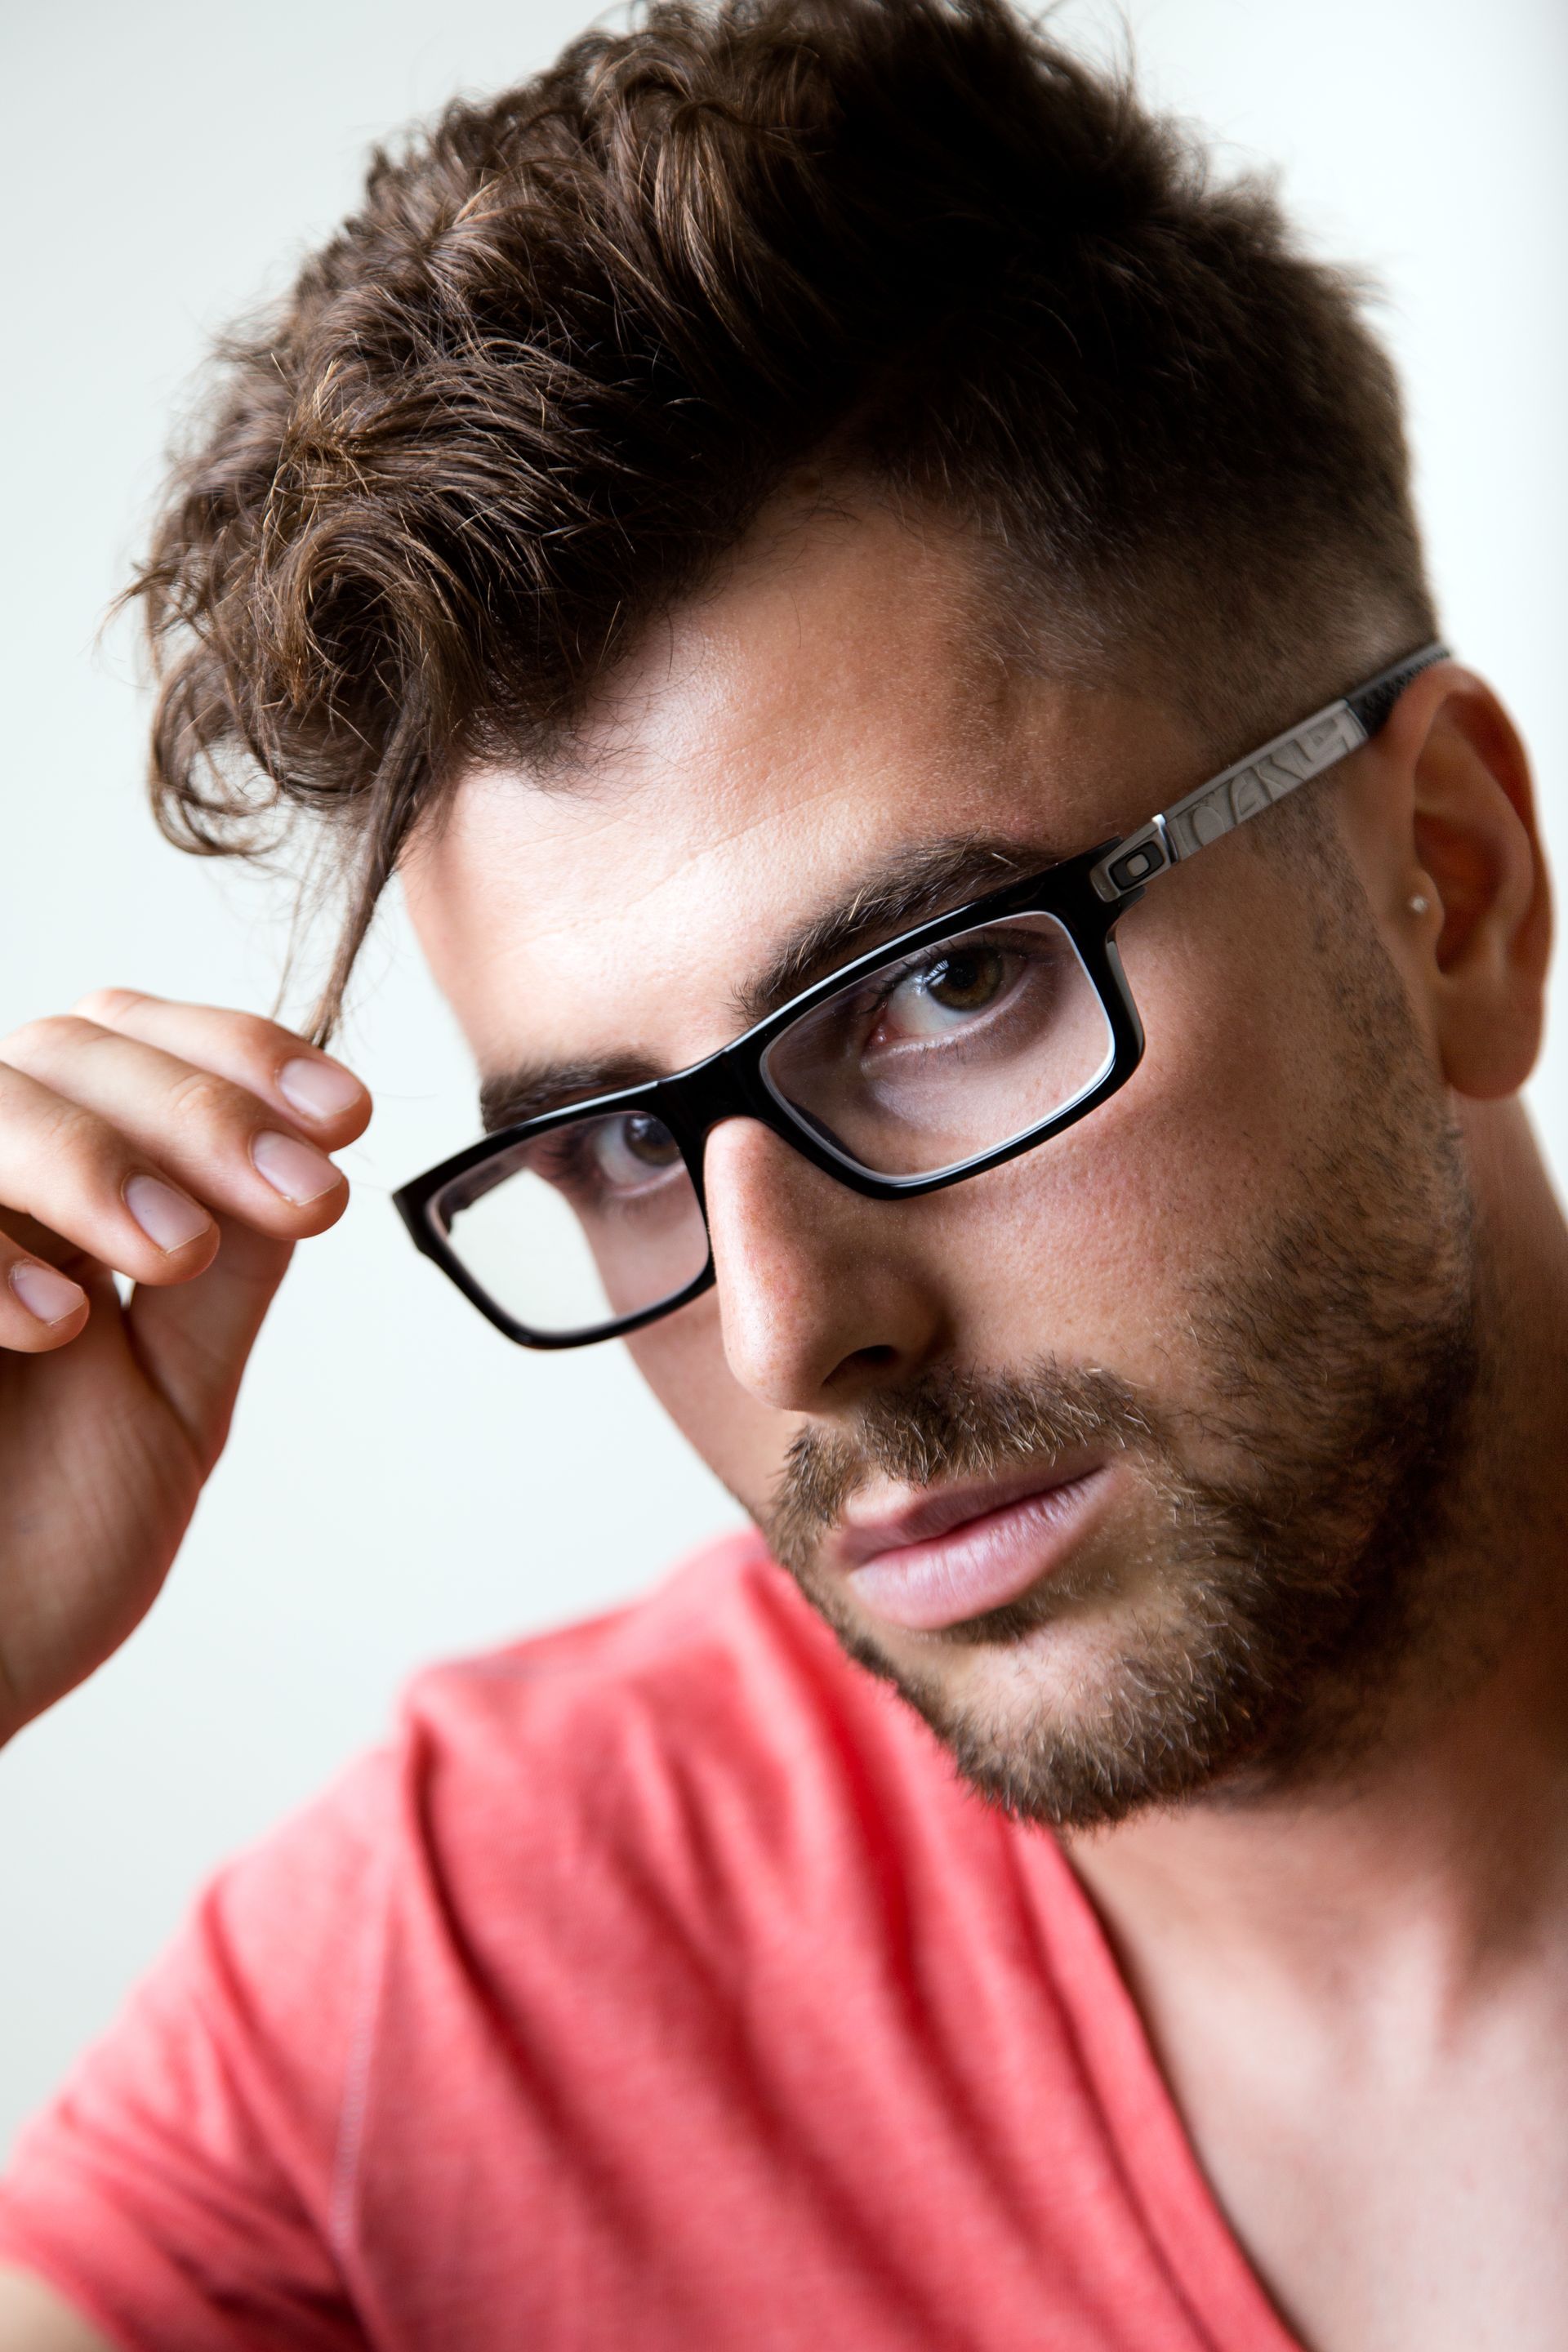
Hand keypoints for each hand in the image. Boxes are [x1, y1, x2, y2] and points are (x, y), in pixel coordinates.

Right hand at [0, 990, 370, 1744]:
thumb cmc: (36, 1552)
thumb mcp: (170, 1398)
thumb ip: (225, 1276)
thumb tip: (306, 1150)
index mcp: (56, 1197)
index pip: (137, 1050)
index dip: (242, 1057)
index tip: (348, 1115)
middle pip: (68, 1048)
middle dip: (200, 1107)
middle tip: (305, 1192)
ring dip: (92, 1158)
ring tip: (173, 1251)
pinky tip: (51, 1324)